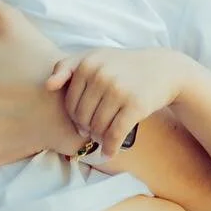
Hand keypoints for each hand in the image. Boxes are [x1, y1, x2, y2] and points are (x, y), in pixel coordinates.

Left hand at [49, 47, 194, 156]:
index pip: (70, 103)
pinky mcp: (135, 105)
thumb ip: (66, 66)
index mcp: (87, 63)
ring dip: (98, 138)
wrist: (162, 69)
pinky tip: (109, 153)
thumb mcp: (94, 57)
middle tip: (93, 132)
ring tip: (102, 138)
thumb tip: (47, 86)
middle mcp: (101, 75)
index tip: (82, 122)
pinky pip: (115, 134)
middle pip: (82, 117)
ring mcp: (118, 90)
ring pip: (98, 127)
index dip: (74, 117)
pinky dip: (110, 147)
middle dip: (86, 129)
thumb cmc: (122, 66)